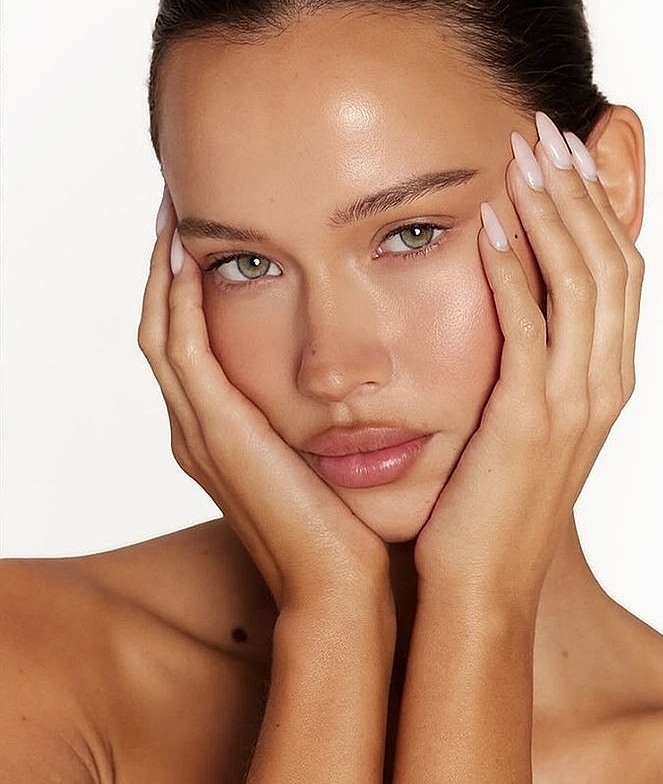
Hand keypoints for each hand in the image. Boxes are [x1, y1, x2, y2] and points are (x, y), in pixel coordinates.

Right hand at [137, 188, 390, 614]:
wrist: (342, 588)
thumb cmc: (349, 525)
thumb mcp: (331, 456)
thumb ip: (325, 414)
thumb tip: (364, 374)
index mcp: (224, 432)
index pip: (193, 342)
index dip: (190, 288)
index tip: (209, 234)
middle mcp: (198, 428)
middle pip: (164, 327)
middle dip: (166, 268)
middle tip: (176, 209)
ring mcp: (199, 431)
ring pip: (161, 330)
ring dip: (162, 271)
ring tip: (174, 215)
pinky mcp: (213, 432)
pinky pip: (181, 349)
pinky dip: (175, 299)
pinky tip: (187, 254)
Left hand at [413, 113, 644, 607]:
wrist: (483, 586)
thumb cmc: (495, 501)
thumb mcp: (528, 420)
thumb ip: (535, 361)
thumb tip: (514, 301)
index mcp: (607, 378)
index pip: (620, 270)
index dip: (601, 205)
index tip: (571, 151)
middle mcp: (604, 383)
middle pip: (610, 261)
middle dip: (581, 189)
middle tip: (548, 128)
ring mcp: (572, 402)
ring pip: (580, 282)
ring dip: (552, 212)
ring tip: (521, 153)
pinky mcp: (527, 421)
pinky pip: (526, 329)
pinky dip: (509, 271)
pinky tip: (484, 224)